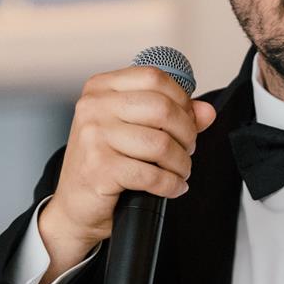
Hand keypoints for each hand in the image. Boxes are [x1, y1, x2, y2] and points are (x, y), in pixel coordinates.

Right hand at [37, 67, 217, 283]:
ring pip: (161, 143)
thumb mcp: (135, 131)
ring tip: (180, 171)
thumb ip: (173, 116)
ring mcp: (93, 136)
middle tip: (186, 150)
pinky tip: (173, 187)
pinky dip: (171, 184)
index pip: (154, 77)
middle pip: (163, 108)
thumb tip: (207, 111)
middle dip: (187, 134)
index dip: (182, 100)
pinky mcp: (99, 168)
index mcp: (101, 88)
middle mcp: (93, 107)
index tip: (188, 121)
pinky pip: (152, 174)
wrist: (76, 205)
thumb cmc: (104, 164)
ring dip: (181, 163)